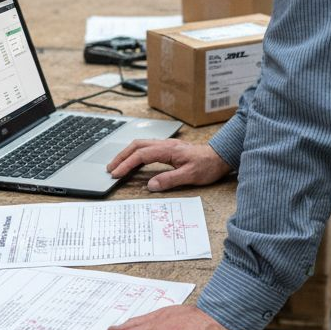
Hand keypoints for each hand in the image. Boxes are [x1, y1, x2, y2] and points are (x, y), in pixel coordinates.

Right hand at [106, 138, 231, 191]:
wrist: (220, 157)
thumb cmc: (208, 166)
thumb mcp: (190, 175)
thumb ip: (170, 180)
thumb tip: (151, 185)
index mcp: (168, 150)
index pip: (141, 155)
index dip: (127, 164)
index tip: (116, 174)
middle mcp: (165, 145)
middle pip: (137, 146)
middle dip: (121, 156)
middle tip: (110, 169)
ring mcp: (166, 145)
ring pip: (141, 145)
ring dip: (127, 154)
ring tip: (117, 165)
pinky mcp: (169, 149)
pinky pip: (147, 148)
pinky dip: (135, 154)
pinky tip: (133, 162)